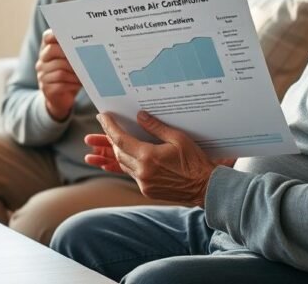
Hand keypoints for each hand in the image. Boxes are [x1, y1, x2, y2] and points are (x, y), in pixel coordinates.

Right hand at [36, 29, 81, 120]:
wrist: (60, 98)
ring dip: (75, 73)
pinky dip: (73, 84)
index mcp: (47, 51)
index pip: (47, 37)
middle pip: (52, 50)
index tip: (70, 35)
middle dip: (69, 54)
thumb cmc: (69, 76)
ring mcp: (42, 76)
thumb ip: (74, 52)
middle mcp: (42, 62)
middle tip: (83, 57)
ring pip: (59, 70)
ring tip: (85, 74)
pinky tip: (80, 84)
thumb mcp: (70, 62)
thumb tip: (91, 44)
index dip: (56, 34)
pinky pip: (60, 84)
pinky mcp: (46, 89)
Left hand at [85, 111, 219, 205]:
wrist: (205, 187)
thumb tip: (140, 116)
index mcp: (148, 157)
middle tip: (106, 127)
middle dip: (110, 139)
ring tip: (110, 143)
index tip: (102, 117)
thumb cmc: (195, 162)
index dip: (109, 127)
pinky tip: (124, 158)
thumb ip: (156, 127)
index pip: (120, 139)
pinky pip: (131, 174)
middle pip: (118, 152)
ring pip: (123, 164)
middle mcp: (142, 172)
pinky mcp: (147, 190)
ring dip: (118, 152)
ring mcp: (144, 183)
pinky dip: (127, 164)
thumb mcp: (178, 138)